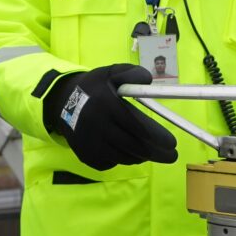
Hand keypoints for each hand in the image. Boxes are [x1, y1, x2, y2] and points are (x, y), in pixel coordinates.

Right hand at [44, 63, 177, 169]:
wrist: (62, 103)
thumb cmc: (95, 86)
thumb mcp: (112, 72)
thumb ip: (133, 73)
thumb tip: (150, 82)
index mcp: (107, 106)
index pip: (137, 126)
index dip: (157, 136)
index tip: (173, 143)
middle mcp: (97, 127)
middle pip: (134, 147)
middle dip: (158, 153)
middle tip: (172, 155)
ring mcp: (90, 145)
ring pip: (125, 157)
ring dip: (142, 155)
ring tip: (152, 150)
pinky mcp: (86, 156)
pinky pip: (112, 162)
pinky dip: (124, 158)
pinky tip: (128, 149)